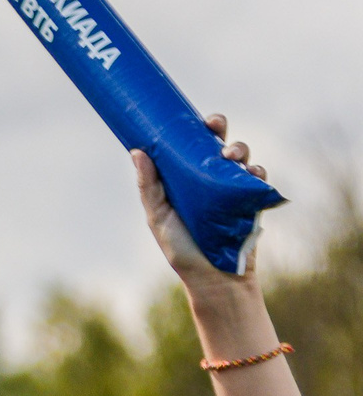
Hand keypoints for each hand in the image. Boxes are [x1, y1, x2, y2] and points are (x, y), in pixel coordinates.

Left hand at [138, 114, 264, 298]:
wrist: (214, 277)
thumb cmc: (182, 249)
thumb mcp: (159, 218)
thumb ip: (150, 187)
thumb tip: (136, 151)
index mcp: (185, 180)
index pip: (189, 147)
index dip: (192, 129)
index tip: (191, 118)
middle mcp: (210, 180)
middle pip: (217, 144)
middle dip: (218, 130)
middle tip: (215, 127)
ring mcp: (232, 188)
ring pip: (241, 157)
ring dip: (239, 149)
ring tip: (231, 156)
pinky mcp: (251, 199)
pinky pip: (259, 178)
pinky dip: (257, 171)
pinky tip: (251, 173)